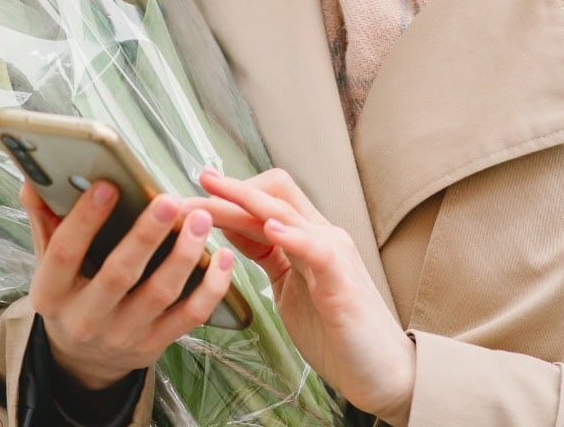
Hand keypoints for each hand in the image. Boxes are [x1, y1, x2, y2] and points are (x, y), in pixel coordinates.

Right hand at [18, 180, 238, 390]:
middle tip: (169, 201)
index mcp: (51, 293)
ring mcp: (122, 335)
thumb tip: (33, 178)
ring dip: (184, 254)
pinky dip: (211, 287)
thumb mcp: (49, 263)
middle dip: (146, 235)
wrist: (84, 360)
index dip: (85, 219)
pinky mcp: (154, 345)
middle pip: (118, 274)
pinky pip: (189, 316)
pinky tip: (223, 258)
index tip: (108, 185)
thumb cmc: (70, 296)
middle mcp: (85, 318)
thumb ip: (45, 220)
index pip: (65, 253)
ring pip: (159, 294)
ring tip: (199, 219)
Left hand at [195, 168, 415, 424]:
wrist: (381, 372)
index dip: (229, 192)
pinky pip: (316, 249)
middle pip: (273, 193)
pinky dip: (292, 235)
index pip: (268, 195)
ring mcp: (334, 255)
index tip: (190, 195)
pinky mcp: (341, 283)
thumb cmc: (335, 331)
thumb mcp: (289, 285)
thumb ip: (267, 254)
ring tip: (212, 199)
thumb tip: (231, 228)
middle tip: (182, 197)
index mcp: (307, 237)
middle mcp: (322, 236)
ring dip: (243, 204)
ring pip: (286, 213)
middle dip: (226, 190)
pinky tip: (269, 229)